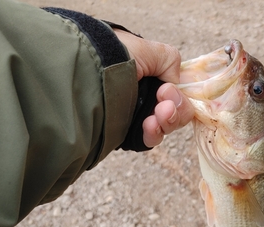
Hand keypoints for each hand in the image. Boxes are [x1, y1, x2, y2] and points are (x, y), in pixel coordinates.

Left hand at [114, 30, 194, 146]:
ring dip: (168, 120)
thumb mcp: (147, 50)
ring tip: (157, 115)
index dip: (180, 95)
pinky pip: (150, 139)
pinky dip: (154, 133)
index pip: (178, 93)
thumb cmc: (111, 55)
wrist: (83, 72)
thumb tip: (173, 83)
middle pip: (177, 111)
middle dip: (176, 108)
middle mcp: (145, 96)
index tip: (166, 90)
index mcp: (150, 76)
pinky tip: (149, 125)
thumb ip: (170, 62)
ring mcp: (137, 116)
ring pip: (167, 126)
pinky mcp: (127, 133)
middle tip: (163, 102)